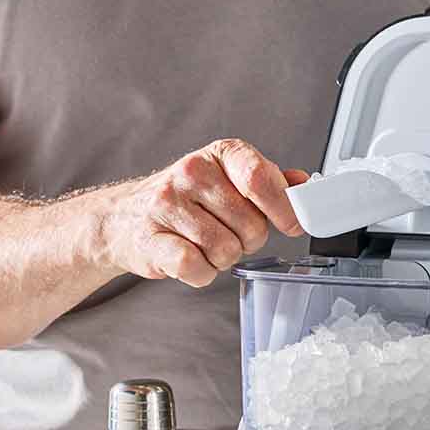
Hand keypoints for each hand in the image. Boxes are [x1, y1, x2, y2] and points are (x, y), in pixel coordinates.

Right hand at [88, 138, 309, 286]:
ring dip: (222, 259)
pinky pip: (195, 267)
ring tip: (204, 245)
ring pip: (226, 251)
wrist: (126, 218)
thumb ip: (268, 184)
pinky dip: (200, 274)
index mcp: (220, 155)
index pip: (260, 178)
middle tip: (228, 234)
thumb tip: (303, 185)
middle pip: (251, 226)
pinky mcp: (150, 238)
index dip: (283, 208)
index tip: (291, 224)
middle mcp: (192, 173)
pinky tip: (191, 260)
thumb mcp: (230, 181)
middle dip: (247, 241)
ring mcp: (167, 205)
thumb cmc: (188, 202)